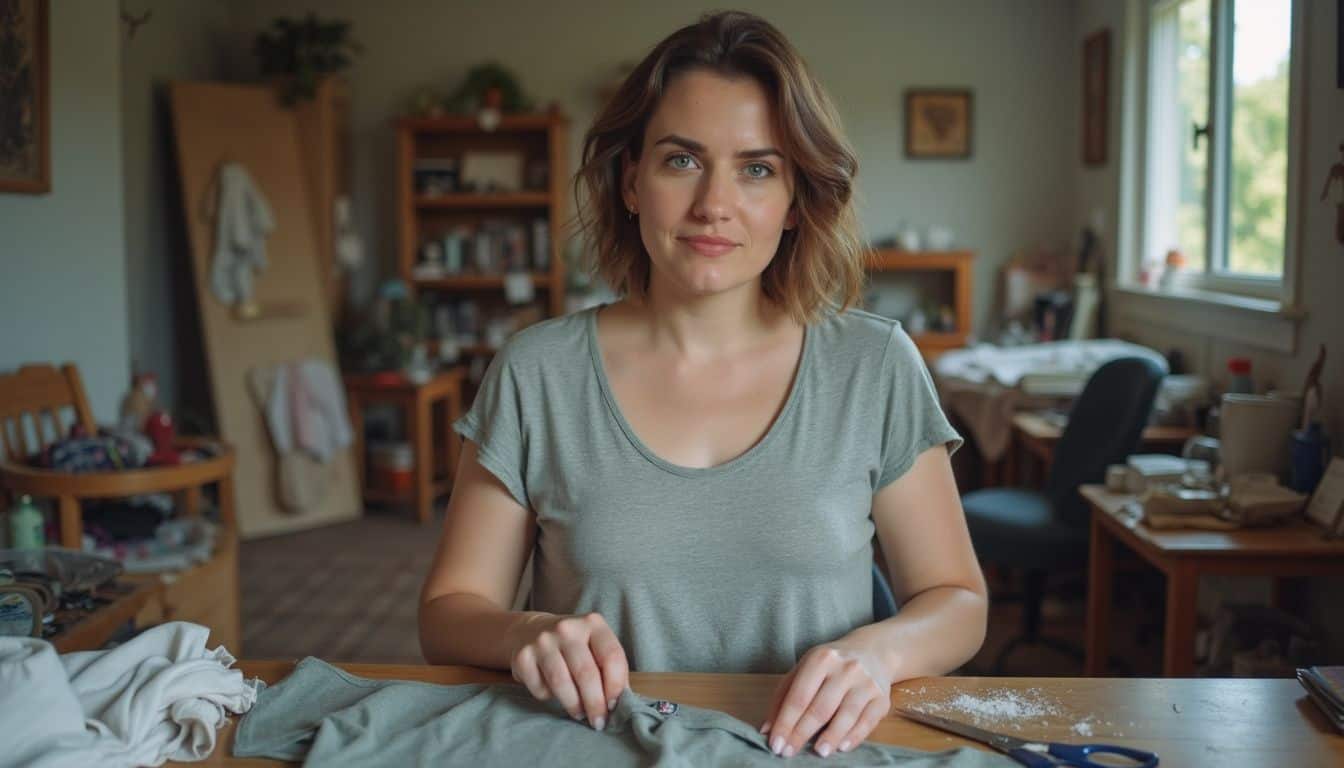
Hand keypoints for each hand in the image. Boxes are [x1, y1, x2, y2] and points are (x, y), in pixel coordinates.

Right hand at [508, 612, 629, 729]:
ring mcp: (542, 641)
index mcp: (592, 623)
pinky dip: (549, 698)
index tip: (615, 707)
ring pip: (562, 683)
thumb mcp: (595, 646)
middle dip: (595, 704)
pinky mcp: (523, 657)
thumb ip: (609, 668)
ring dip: (574, 705)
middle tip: (598, 722)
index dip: (616, 686)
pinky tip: (554, 694)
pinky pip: (540, 689)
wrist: (531, 631)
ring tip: (580, 714)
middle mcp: (567, 628)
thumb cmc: (574, 646)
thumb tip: (620, 703)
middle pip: (586, 673)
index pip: (611, 657)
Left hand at [760, 642, 892, 757]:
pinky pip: (867, 722)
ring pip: (846, 716)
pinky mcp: (882, 698)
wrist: (872, 652)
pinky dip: (854, 737)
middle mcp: (845, 668)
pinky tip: (842, 747)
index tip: (775, 744)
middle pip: (820, 708)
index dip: (785, 723)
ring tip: (818, 753)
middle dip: (802, 733)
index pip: (799, 696)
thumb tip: (767, 729)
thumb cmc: (830, 665)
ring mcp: (866, 682)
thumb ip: (783, 697)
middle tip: (789, 753)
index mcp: (821, 659)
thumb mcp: (804, 670)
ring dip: (830, 737)